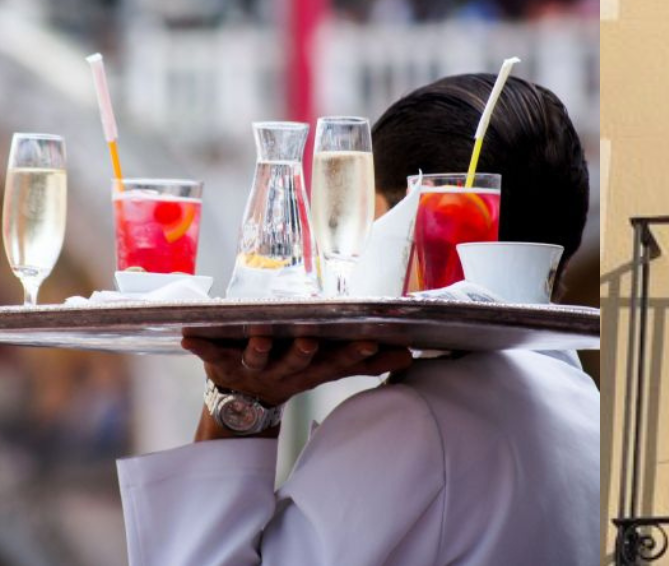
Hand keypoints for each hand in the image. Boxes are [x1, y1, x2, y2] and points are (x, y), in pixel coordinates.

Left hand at [181, 336, 413, 407]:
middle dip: (303, 352)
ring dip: (258, 348)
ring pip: (257, 357)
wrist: (240, 406)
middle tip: (310, 340)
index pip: (336, 364)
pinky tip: (188, 335)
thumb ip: (364, 362)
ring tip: (260, 336)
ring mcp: (251, 368)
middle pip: (296, 363)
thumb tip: (407, 355)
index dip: (352, 355)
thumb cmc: (291, 373)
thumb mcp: (327, 369)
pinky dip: (199, 346)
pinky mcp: (220, 363)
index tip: (370, 343)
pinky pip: (209, 354)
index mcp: (309, 371)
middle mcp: (282, 371)